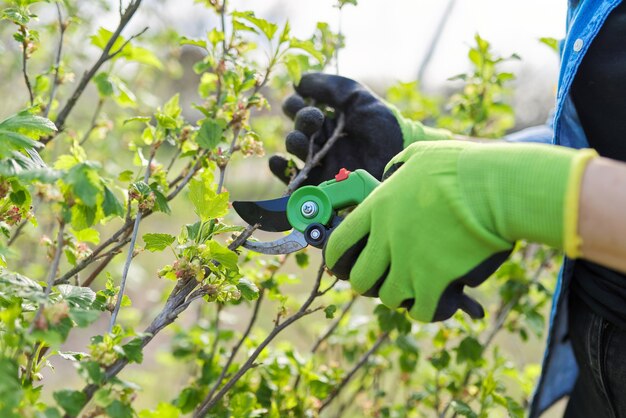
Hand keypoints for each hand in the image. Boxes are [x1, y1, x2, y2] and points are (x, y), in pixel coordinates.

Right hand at [269, 73, 450, 185]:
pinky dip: (280, 169)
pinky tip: (280, 160)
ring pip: (295, 149)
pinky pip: (293, 177)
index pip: (301, 109)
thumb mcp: (357, 97)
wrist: (398, 155)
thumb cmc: (382, 125)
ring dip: (294, 141)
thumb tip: (298, 81)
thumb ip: (329, 87)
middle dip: (301, 121)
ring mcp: (322, 161)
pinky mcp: (321, 182)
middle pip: (298, 128)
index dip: (296, 104)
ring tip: (304, 141)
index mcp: (329, 119)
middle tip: (315, 120)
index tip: (301, 99)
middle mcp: (323, 140)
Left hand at [323, 140, 596, 321]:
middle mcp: (387, 238)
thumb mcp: (419, 156)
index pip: (339, 242)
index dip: (337, 257)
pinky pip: (420, 310)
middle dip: (369, 282)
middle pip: (360, 278)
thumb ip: (398, 169)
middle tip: (384, 278)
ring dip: (401, 294)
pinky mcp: (433, 282)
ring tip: (414, 286)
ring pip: (389, 297)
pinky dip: (426, 308)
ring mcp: (408, 263)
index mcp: (378, 208)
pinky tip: (435, 299)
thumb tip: (391, 173)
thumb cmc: (462, 167)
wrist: (496, 188)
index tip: (340, 264)